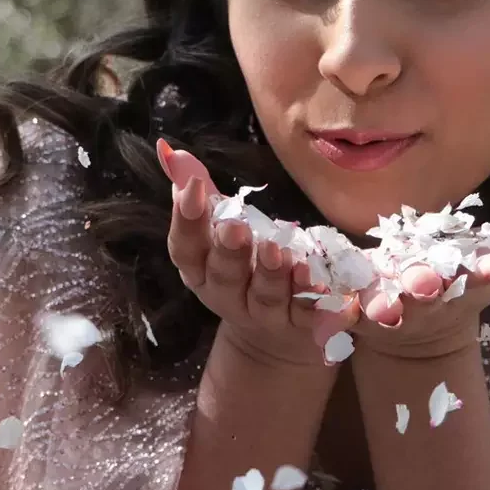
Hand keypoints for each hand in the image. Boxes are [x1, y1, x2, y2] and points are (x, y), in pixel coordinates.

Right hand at [157, 139, 356, 367]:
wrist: (276, 340)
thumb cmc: (243, 271)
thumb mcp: (216, 234)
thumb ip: (195, 192)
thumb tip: (168, 150)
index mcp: (202, 272)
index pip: (186, 249)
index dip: (186, 221)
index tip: (191, 187)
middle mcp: (230, 297)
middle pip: (224, 276)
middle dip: (229, 251)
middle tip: (235, 227)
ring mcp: (266, 315)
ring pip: (266, 296)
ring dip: (271, 274)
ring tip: (278, 250)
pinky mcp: (303, 325)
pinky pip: (309, 314)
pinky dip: (315, 299)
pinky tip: (321, 280)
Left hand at [313, 217, 489, 358]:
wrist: (414, 333)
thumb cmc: (457, 288)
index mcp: (462, 287)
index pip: (482, 278)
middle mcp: (427, 303)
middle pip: (429, 295)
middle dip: (429, 288)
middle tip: (428, 282)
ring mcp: (389, 311)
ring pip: (386, 309)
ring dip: (383, 307)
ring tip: (381, 305)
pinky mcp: (352, 313)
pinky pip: (338, 311)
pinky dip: (332, 310)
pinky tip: (324, 301)